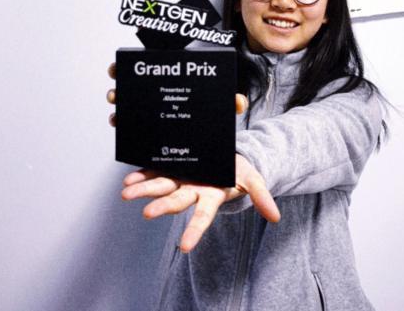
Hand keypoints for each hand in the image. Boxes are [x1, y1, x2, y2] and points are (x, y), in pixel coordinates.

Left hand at [107, 62, 278, 251]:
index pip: (202, 218)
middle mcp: (192, 191)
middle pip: (176, 201)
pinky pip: (153, 172)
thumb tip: (276, 218)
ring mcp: (179, 179)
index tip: (185, 247)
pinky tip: (128, 179)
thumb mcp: (254, 180)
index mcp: (210, 197)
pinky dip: (140, 175)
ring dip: (143, 190)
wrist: (225, 156)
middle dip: (161, 207)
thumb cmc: (237, 171)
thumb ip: (262, 197)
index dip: (194, 232)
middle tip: (147, 213)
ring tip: (127, 194)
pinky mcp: (169, 166)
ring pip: (160, 187)